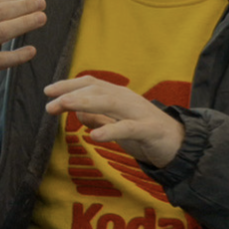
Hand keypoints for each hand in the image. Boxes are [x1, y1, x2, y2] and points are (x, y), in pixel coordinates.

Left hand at [43, 76, 184, 167]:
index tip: (48, 91)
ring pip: (109, 103)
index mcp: (119, 96)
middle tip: (49, 103)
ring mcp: (139, 112)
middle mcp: (127, 99)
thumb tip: (78, 114)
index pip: (91, 84)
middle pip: (96, 90)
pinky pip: (127, 128)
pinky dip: (110, 130)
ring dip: (85, 103)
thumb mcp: (116, 124)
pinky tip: (93, 136)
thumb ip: (99, 117)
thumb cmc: (144, 133)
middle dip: (71, 95)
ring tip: (65, 106)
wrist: (180, 144)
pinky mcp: (149, 129)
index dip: (69, 85)